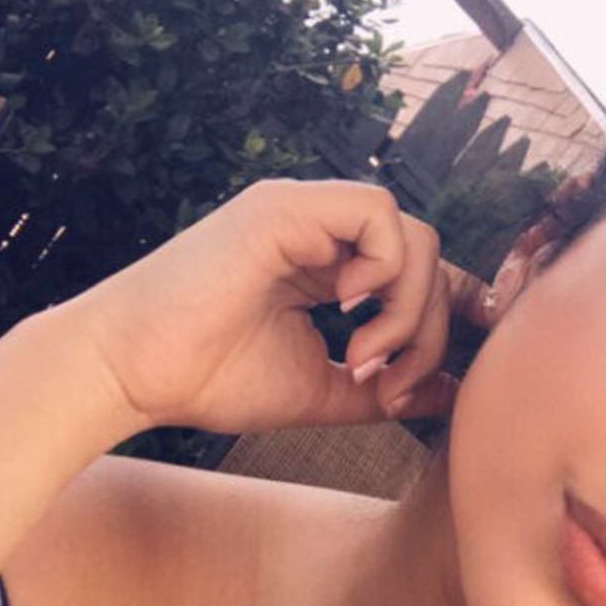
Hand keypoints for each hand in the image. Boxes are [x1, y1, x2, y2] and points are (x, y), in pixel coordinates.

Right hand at [55, 177, 460, 436]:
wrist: (138, 371)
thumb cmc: (210, 378)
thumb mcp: (321, 391)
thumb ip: (386, 390)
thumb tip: (452, 396)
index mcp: (328, 266)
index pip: (416, 267)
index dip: (457, 302)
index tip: (467, 357)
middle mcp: (321, 232)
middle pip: (429, 259)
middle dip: (428, 333)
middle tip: (387, 387)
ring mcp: (304, 214)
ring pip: (414, 236)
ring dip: (407, 309)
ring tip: (361, 357)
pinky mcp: (286, 208)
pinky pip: (377, 214)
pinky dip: (383, 268)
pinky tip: (345, 310)